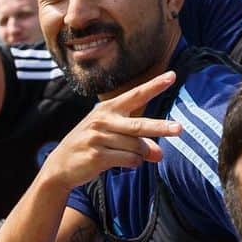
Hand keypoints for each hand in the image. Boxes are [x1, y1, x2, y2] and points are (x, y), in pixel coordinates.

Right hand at [41, 71, 181, 191]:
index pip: (135, 95)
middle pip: (139, 125)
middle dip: (161, 127)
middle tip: (180, 129)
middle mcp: (102, 120)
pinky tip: (124, 163)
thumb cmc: (92, 146)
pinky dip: (134, 163)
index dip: (154, 85)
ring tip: (133, 157)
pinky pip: (129, 160)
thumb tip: (160, 154)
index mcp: (108, 108)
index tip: (172, 75)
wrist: (61, 166)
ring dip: (142, 155)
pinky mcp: (96, 155)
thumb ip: (138, 142)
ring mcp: (98, 137)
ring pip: (136, 147)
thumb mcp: (114, 138)